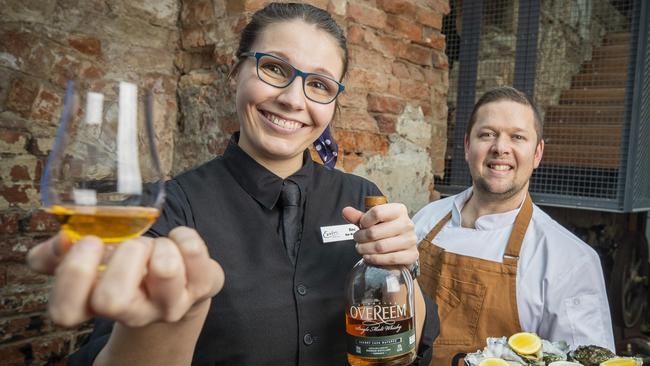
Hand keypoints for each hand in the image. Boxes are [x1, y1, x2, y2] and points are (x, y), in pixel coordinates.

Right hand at [26, 227, 223, 327]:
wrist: (181, 285)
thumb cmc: (130, 268)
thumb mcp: (95, 260)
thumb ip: (62, 250)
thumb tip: (60, 241)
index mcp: (97, 305)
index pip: (66, 312)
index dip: (74, 274)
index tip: (90, 242)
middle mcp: (133, 313)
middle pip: (112, 299)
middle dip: (123, 256)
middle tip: (133, 245)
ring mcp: (171, 304)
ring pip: (164, 271)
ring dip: (159, 245)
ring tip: (159, 245)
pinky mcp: (203, 287)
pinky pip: (194, 253)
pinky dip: (185, 236)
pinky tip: (179, 241)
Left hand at [342, 203, 417, 265]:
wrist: (399, 251)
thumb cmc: (384, 233)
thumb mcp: (371, 223)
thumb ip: (358, 217)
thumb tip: (346, 211)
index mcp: (399, 210)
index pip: (377, 212)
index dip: (364, 221)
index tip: (361, 226)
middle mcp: (407, 223)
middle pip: (375, 231)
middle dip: (361, 238)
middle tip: (357, 240)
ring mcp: (411, 240)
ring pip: (380, 247)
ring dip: (365, 249)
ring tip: (361, 249)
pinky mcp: (412, 255)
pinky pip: (390, 258)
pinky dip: (375, 259)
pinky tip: (368, 257)